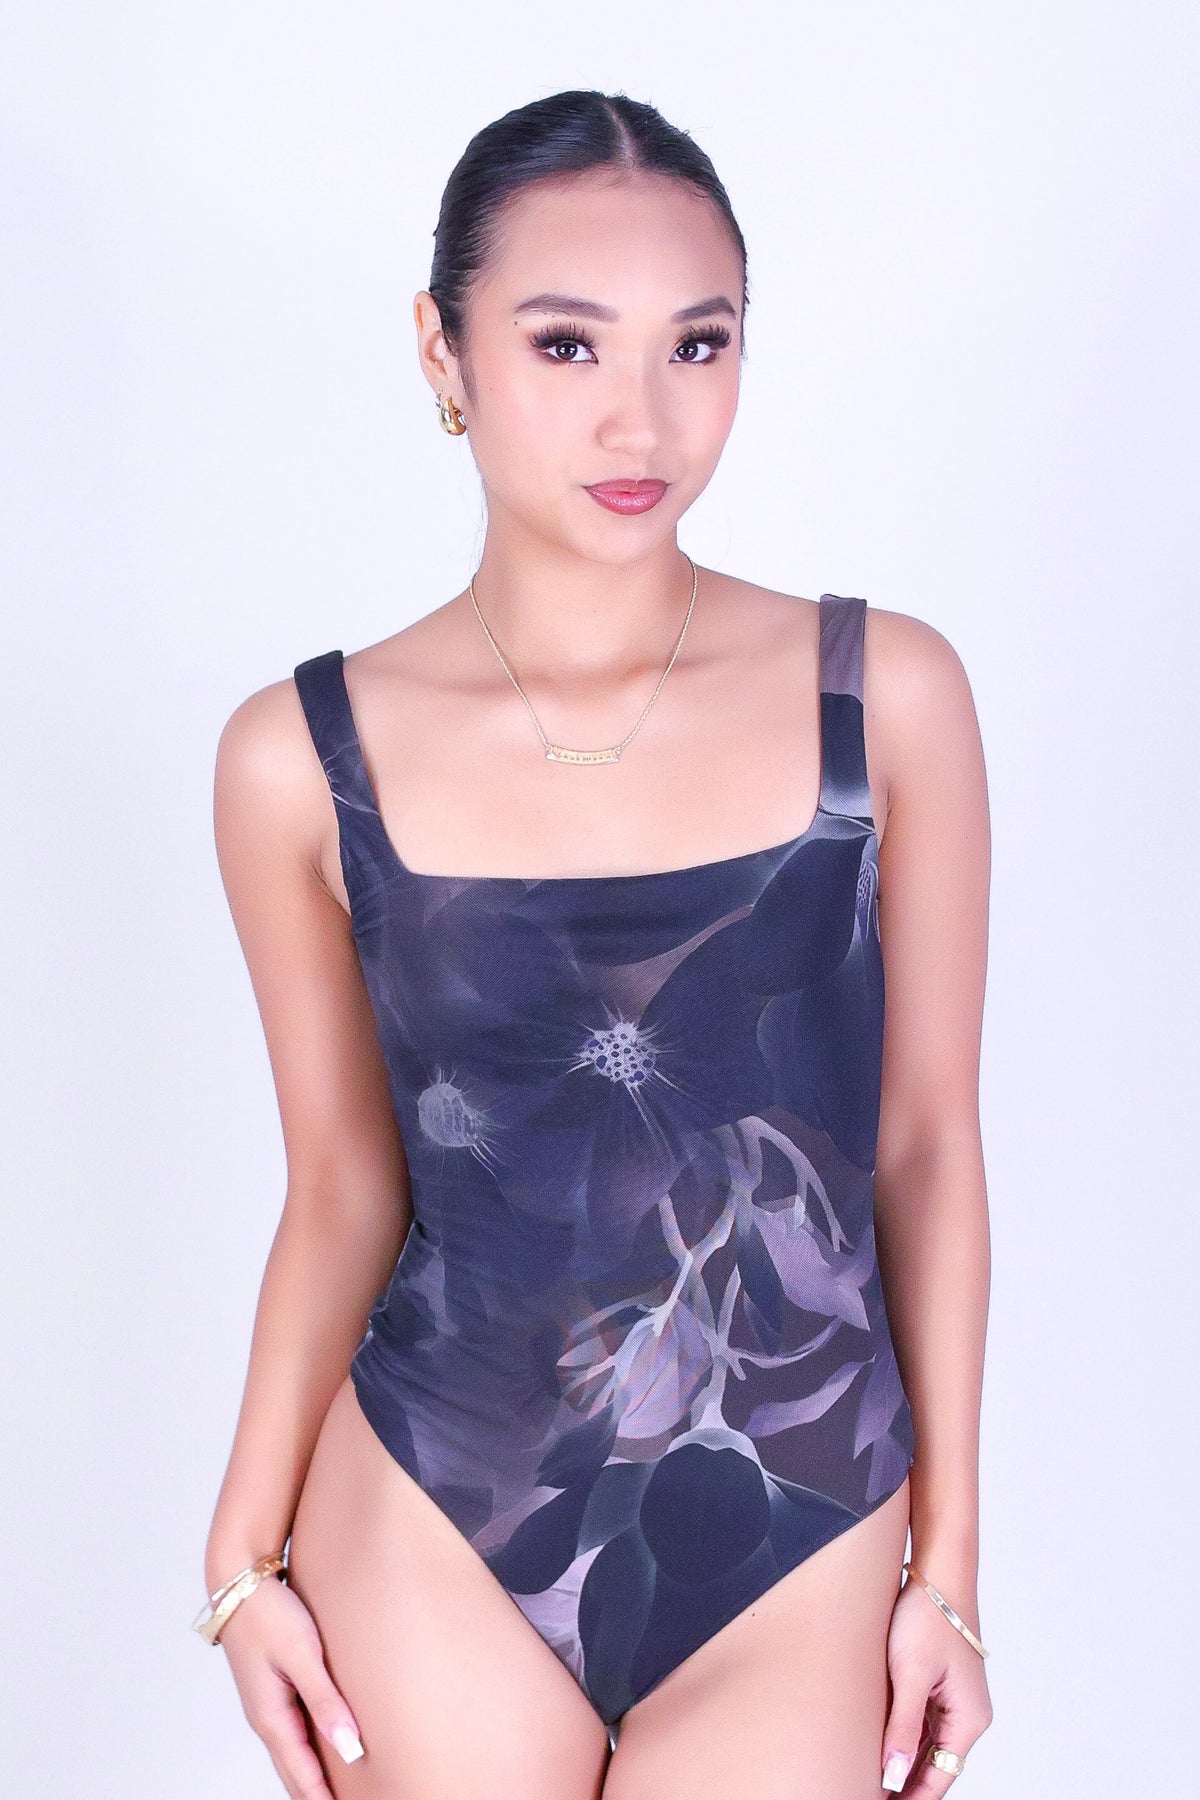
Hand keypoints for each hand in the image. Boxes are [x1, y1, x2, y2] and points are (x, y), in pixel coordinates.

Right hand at [216, 1572, 364, 1796]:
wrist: (238, 1581)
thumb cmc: (270, 1613)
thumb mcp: (302, 1654)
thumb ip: (325, 1701)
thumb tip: (350, 1750)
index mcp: (271, 1717)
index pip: (302, 1776)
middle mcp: (267, 1718)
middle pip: (294, 1773)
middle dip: (317, 1796)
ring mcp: (268, 1705)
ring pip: (294, 1755)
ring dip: (313, 1778)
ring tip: (337, 1794)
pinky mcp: (274, 1689)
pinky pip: (294, 1733)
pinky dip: (309, 1753)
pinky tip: (326, 1753)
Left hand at [879, 1576, 992, 1794]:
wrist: (937, 1572)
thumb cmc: (928, 1618)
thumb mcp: (911, 1676)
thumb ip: (903, 1729)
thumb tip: (895, 1778)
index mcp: (969, 1719)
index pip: (940, 1778)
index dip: (912, 1797)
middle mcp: (967, 1715)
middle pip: (936, 1766)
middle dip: (905, 1783)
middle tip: (866, 1791)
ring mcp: (955, 1700)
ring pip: (928, 1746)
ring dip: (903, 1761)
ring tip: (868, 1776)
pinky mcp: (941, 1684)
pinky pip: (924, 1723)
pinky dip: (904, 1737)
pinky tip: (879, 1744)